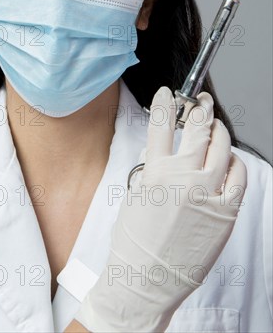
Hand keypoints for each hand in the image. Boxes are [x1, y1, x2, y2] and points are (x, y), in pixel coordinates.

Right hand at [74, 86, 246, 331]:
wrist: (147, 279)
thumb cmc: (135, 243)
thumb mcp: (135, 195)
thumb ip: (153, 169)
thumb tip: (166, 152)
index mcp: (155, 173)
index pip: (160, 124)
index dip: (165, 103)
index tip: (169, 94)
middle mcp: (182, 178)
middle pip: (197, 129)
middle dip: (200, 108)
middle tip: (201, 102)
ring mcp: (207, 194)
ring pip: (221, 147)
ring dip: (218, 130)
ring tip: (215, 125)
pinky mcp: (226, 211)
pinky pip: (238, 175)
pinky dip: (234, 162)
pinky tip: (228, 159)